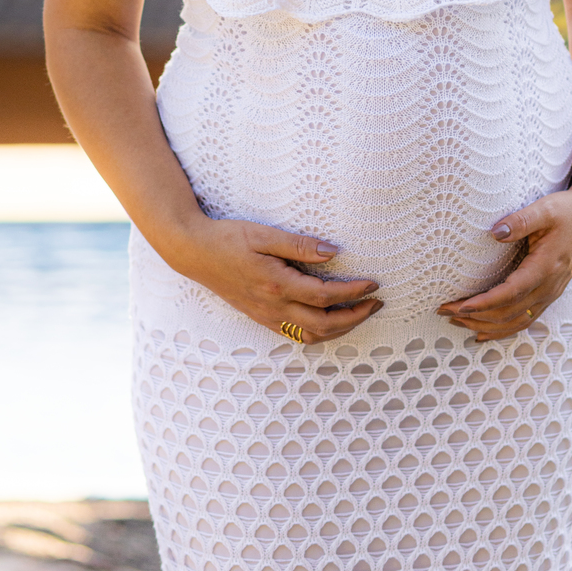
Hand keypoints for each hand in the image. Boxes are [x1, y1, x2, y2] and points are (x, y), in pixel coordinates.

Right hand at [171, 216, 381, 344]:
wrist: (194, 253)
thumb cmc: (228, 238)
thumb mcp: (264, 235)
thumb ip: (299, 245)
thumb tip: (334, 252)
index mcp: (276, 285)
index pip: (325, 296)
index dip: (354, 292)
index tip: (374, 283)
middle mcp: (273, 307)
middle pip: (324, 323)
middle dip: (356, 316)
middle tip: (377, 302)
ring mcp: (266, 316)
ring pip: (312, 335)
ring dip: (340, 328)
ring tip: (360, 312)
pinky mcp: (261, 318)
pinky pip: (296, 335)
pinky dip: (319, 332)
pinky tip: (329, 320)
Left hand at [438, 184, 571, 340]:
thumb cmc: (568, 211)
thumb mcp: (545, 209)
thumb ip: (520, 220)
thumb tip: (494, 232)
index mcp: (545, 268)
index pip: (510, 293)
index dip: (484, 303)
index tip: (459, 305)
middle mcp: (548, 287)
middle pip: (508, 313)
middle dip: (475, 316)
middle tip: (444, 311)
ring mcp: (550, 293)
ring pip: (516, 322)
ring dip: (486, 326)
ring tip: (457, 323)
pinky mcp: (548, 294)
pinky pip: (524, 319)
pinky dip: (503, 330)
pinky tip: (483, 332)